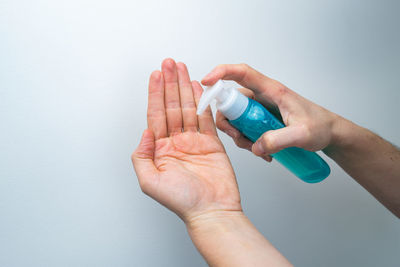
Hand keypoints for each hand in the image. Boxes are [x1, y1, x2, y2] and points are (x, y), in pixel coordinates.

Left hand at [131, 59, 240, 222]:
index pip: (156, 115)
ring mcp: (194, 141)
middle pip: (171, 106)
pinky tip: (198, 88)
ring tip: (182, 68)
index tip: (156, 75)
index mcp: (160, 149)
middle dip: (170, 83)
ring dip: (184, 87)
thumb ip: (141, 155)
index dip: (155, 93)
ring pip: (187, 108)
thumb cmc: (182, 201)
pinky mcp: (212, 142)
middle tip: (169, 63)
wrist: (211, 210)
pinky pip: (205, 117)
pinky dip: (202, 101)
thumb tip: (145, 132)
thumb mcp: (149, 182)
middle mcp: (176, 142)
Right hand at [202, 64, 340, 160]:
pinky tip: (262, 151)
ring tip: (257, 149)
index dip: (221, 72)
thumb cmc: (320, 126)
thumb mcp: (302, 134)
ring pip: (235, 117)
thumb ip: (279, 140)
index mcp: (271, 90)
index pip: (242, 73)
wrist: (329, 134)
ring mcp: (260, 109)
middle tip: (240, 139)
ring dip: (239, 136)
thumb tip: (256, 146)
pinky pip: (244, 128)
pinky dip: (247, 141)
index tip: (207, 81)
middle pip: (231, 101)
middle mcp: (262, 96)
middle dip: (229, 122)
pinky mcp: (261, 120)